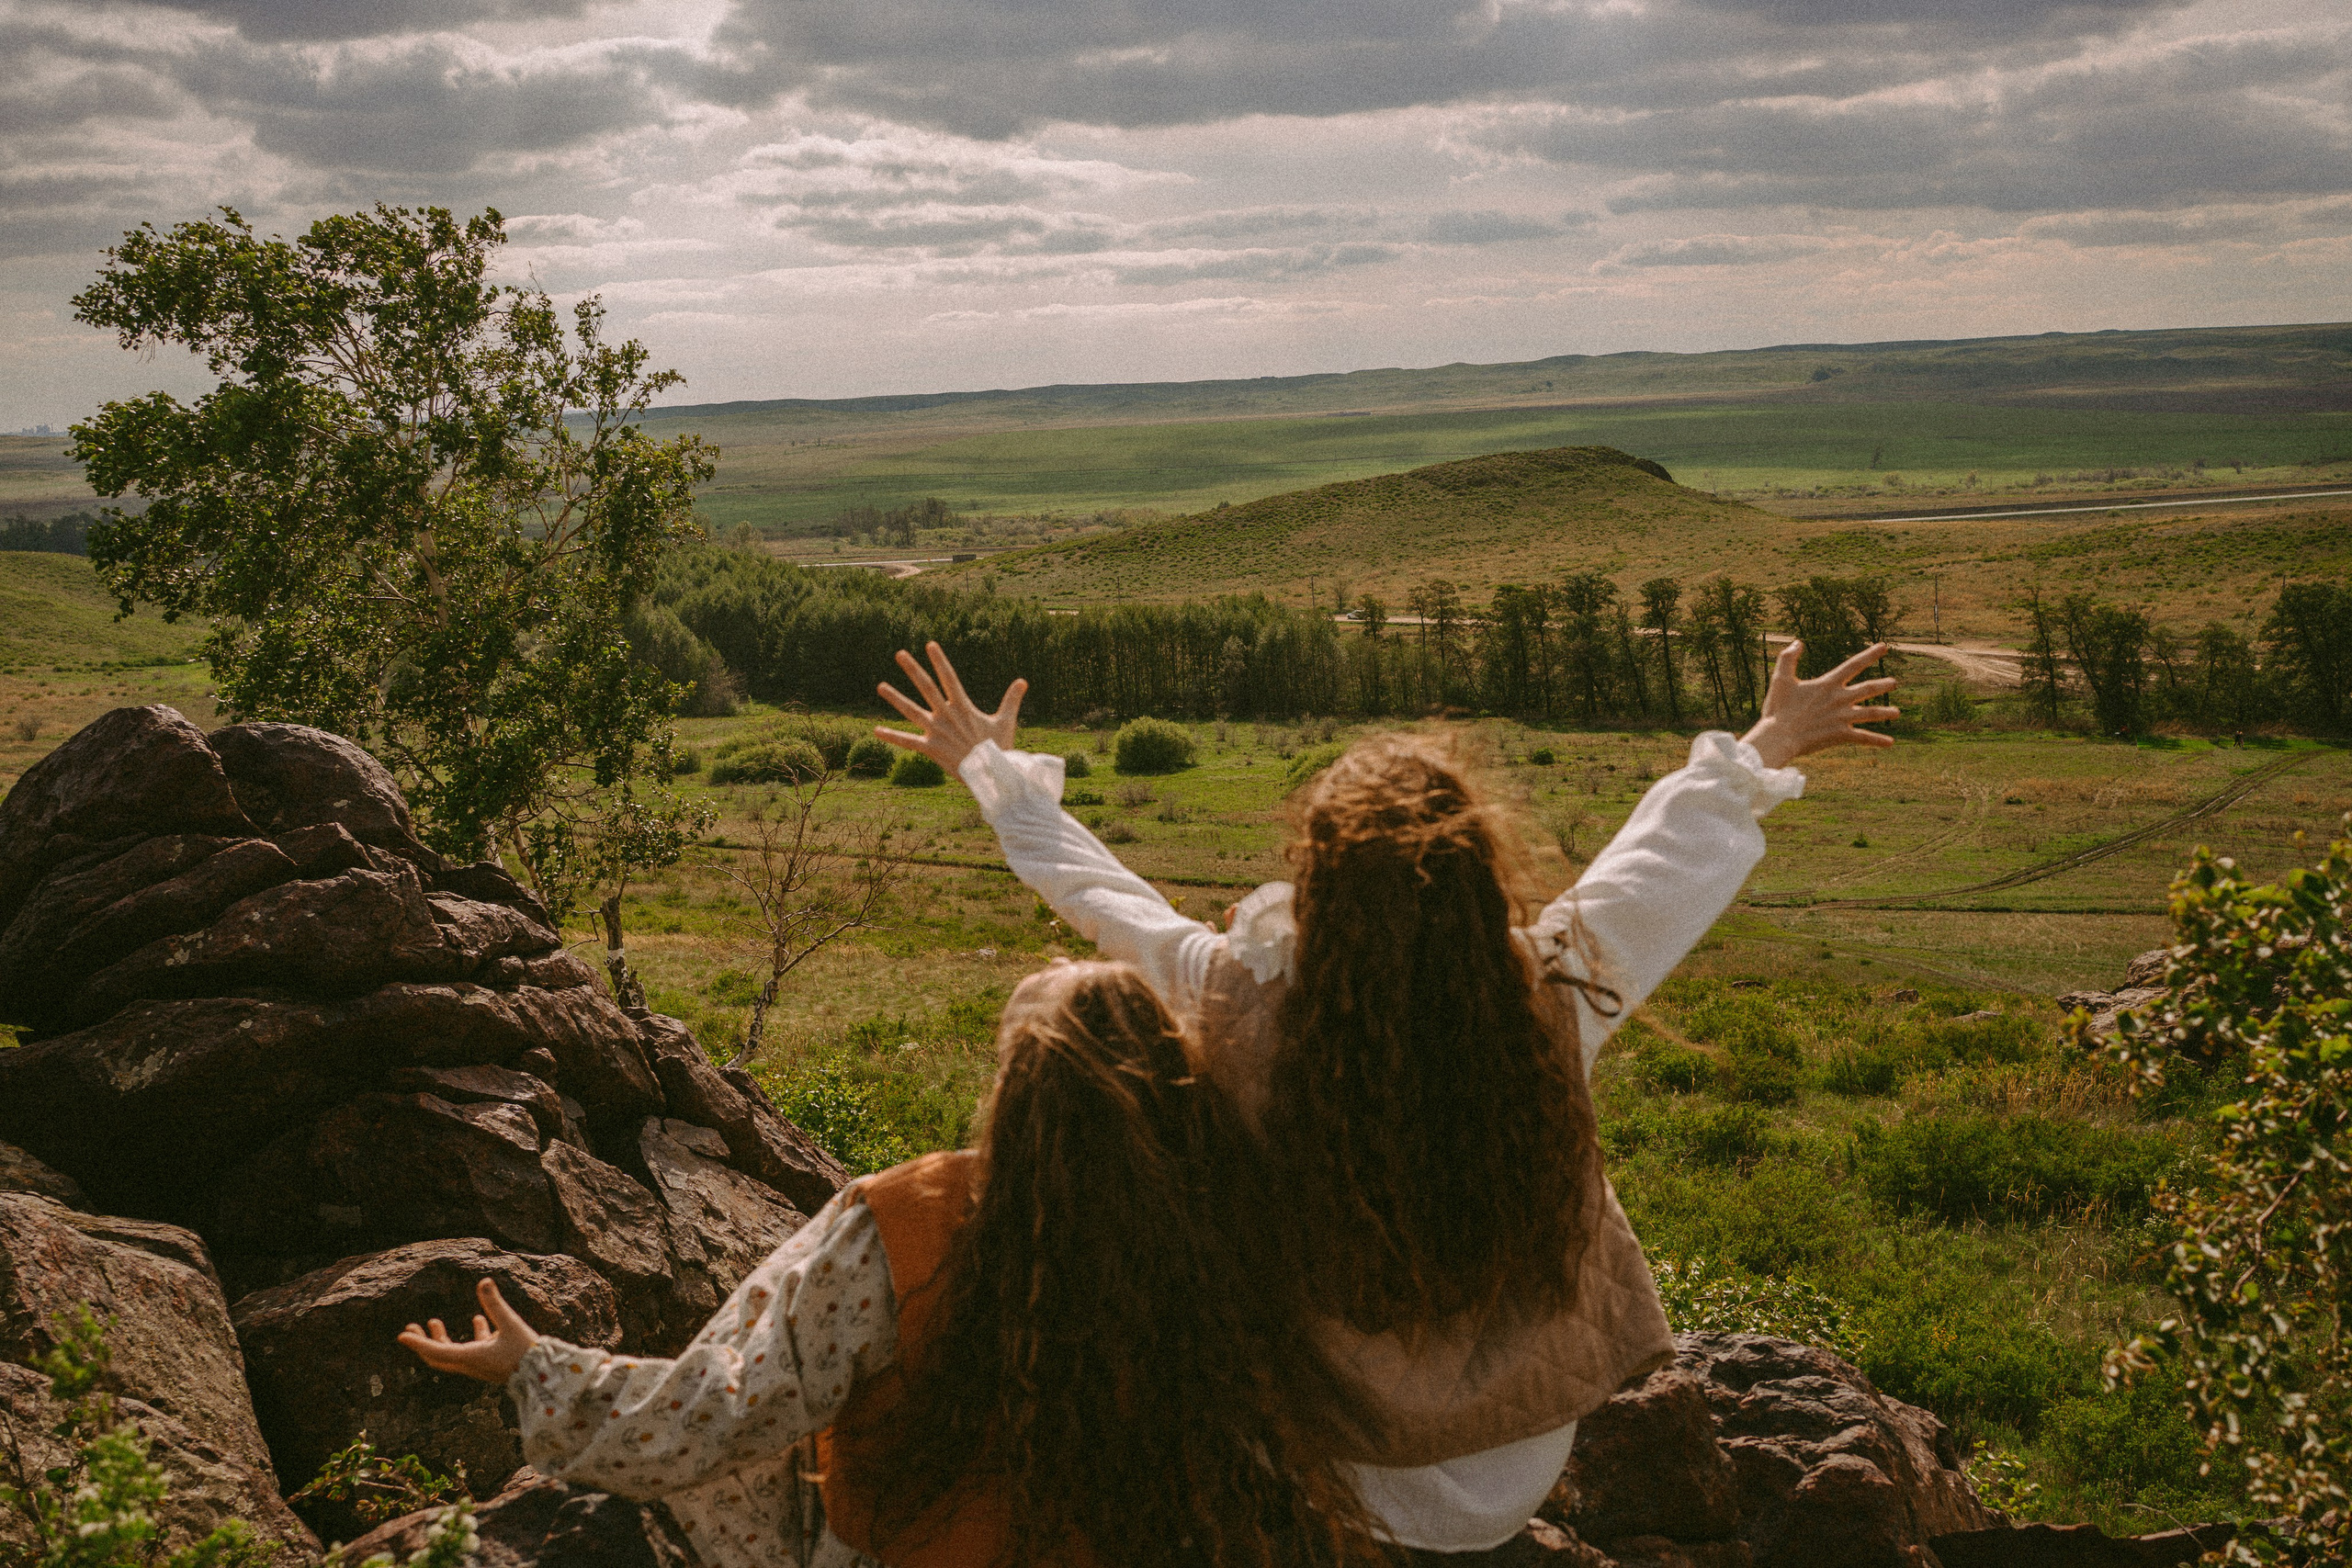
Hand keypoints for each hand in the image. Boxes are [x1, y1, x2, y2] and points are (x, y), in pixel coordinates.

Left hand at [396, 1278, 539, 1384]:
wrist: (545, 1375)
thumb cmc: (526, 1351)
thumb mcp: (511, 1324)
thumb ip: (495, 1303)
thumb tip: (484, 1281)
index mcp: (471, 1358)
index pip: (437, 1352)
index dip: (418, 1343)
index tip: (401, 1335)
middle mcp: (471, 1364)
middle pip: (438, 1356)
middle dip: (422, 1342)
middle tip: (410, 1327)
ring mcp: (479, 1365)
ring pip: (452, 1354)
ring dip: (440, 1339)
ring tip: (434, 1321)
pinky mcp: (490, 1363)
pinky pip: (471, 1351)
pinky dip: (469, 1336)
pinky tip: (477, 1319)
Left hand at [876, 642, 1026, 774]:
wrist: (992, 775)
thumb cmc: (999, 748)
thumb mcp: (1006, 721)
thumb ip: (1011, 700)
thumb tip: (1023, 681)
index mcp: (963, 707)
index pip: (949, 678)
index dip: (940, 661)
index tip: (930, 644)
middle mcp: (947, 716)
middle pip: (927, 688)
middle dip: (913, 670)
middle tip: (899, 653)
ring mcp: (937, 732)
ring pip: (912, 711)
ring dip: (895, 698)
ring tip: (880, 686)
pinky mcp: (931, 749)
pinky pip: (907, 742)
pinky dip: (892, 736)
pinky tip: (876, 730)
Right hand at [1741, 642, 1899, 769]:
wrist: (1779, 737)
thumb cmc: (1778, 709)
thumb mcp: (1780, 679)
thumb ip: (1788, 658)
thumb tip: (1797, 642)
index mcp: (1827, 684)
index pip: (1853, 665)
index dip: (1870, 655)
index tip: (1884, 647)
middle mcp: (1840, 699)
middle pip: (1868, 689)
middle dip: (1882, 685)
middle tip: (1894, 683)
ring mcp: (1842, 717)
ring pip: (1871, 713)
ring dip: (1885, 712)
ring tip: (1897, 713)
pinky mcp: (1841, 734)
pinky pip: (1863, 737)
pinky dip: (1877, 740)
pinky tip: (1890, 743)